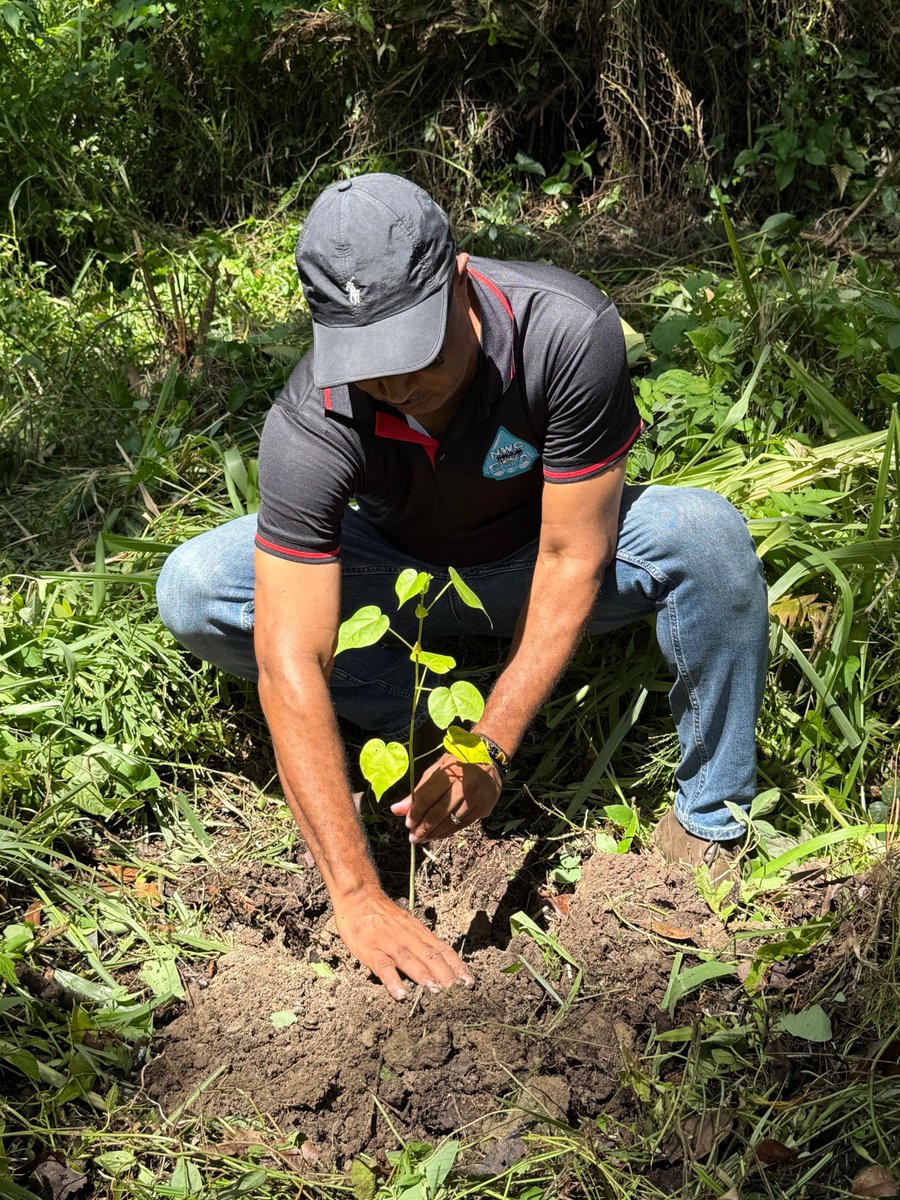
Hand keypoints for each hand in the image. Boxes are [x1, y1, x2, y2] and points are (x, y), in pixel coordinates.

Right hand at [335, 891, 473, 999]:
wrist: (358, 898)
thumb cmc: (383, 915)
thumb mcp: (407, 924)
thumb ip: (420, 942)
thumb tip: (437, 964)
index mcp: (418, 932)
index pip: (442, 949)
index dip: (456, 965)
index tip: (468, 981)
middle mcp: (407, 937)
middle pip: (429, 955)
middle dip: (444, 973)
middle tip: (457, 990)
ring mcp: (389, 943)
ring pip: (409, 960)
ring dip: (423, 975)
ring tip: (435, 990)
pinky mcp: (370, 949)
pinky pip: (383, 966)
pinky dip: (392, 980)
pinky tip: (400, 994)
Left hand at [390, 753, 500, 842]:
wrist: (489, 760)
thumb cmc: (457, 766)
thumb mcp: (436, 772)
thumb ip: (417, 792)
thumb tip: (396, 810)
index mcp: (449, 773)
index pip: (428, 796)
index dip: (416, 812)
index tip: (408, 824)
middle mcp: (464, 786)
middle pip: (440, 812)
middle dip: (424, 827)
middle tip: (413, 838)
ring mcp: (476, 798)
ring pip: (452, 821)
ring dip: (435, 833)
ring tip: (423, 839)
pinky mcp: (484, 808)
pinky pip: (463, 824)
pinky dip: (449, 831)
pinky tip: (438, 835)